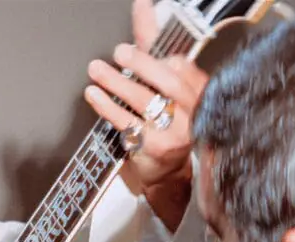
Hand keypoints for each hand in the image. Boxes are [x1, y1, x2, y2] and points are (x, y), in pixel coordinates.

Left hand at [84, 0, 208, 225]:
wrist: (170, 171)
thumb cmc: (167, 119)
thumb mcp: (164, 80)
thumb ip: (153, 45)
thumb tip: (142, 5)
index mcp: (200, 91)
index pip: (181, 65)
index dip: (158, 54)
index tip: (134, 46)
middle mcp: (193, 111)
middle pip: (168, 81)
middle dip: (142, 64)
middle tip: (119, 52)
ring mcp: (176, 132)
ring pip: (146, 101)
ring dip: (117, 83)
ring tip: (96, 70)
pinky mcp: (155, 148)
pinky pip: (127, 123)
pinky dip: (107, 107)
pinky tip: (94, 95)